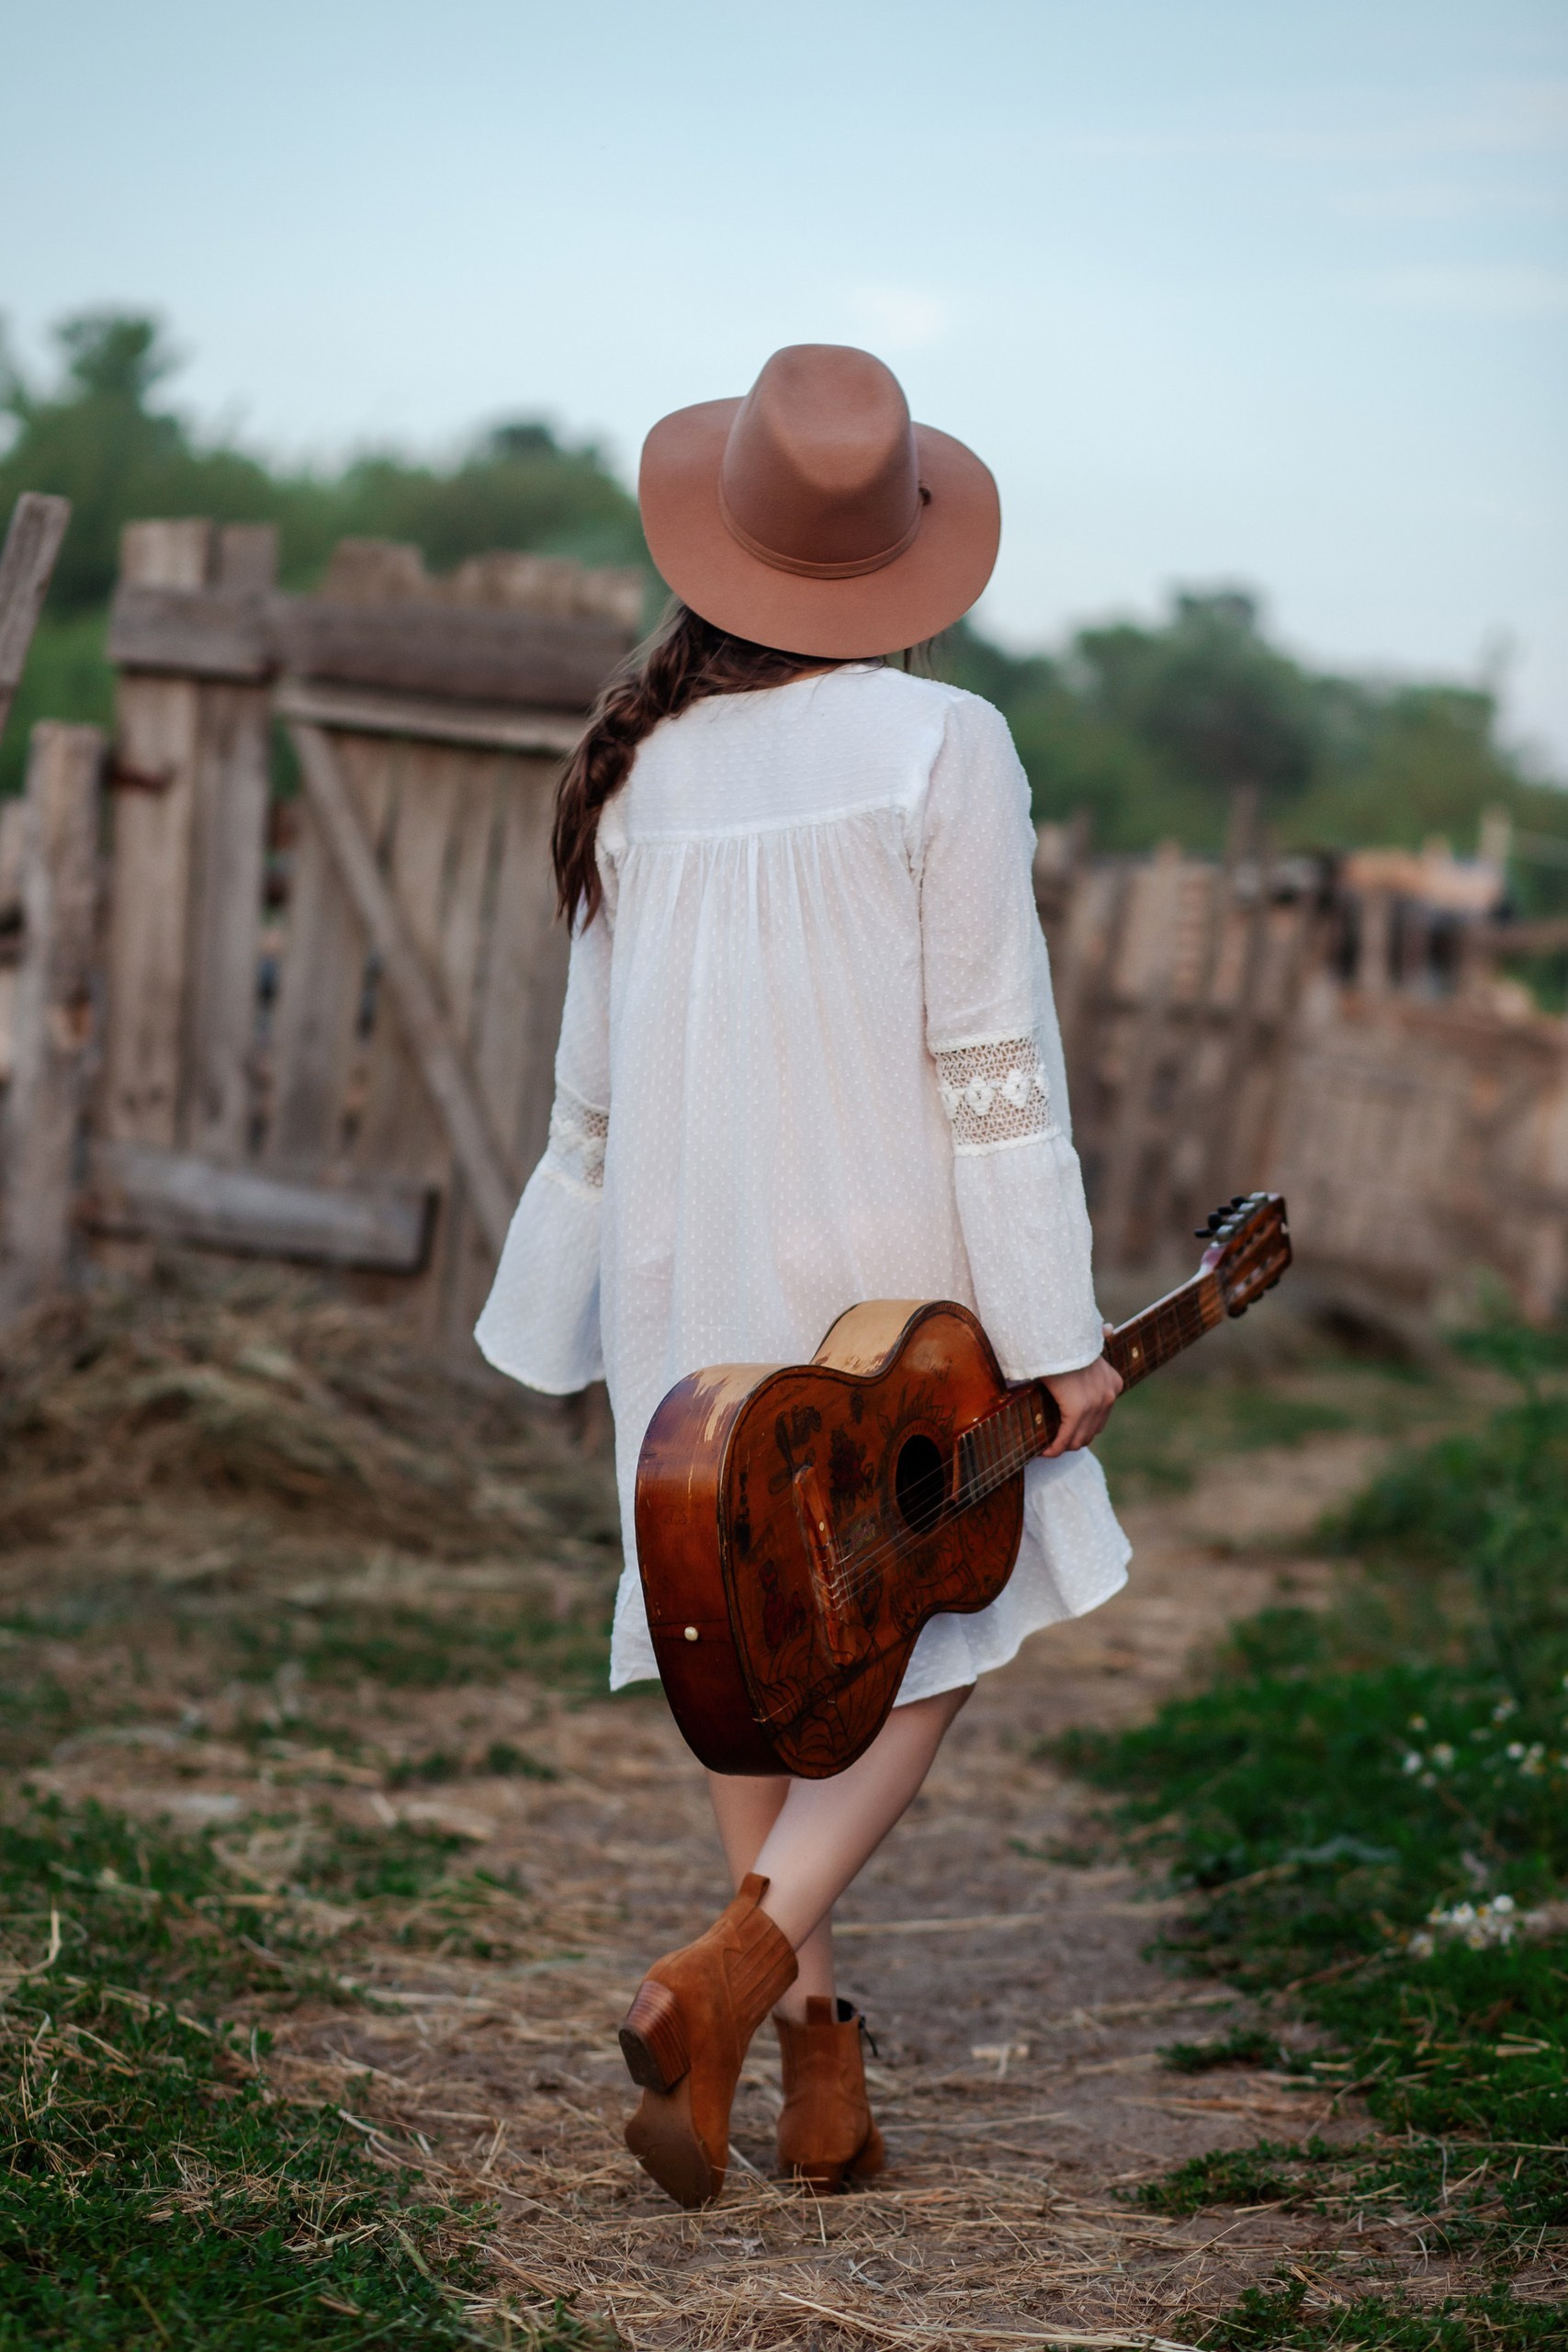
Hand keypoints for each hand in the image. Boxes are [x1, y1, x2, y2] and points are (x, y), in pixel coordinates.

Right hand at [1041, 1326, 1121, 1455]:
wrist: (1057, 1333)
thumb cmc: (1065, 1338)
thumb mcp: (1088, 1343)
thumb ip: (1097, 1346)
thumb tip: (1107, 1328)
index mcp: (1114, 1383)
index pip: (1101, 1417)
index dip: (1082, 1428)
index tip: (1065, 1432)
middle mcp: (1109, 1395)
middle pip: (1092, 1431)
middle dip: (1072, 1440)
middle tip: (1054, 1444)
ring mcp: (1095, 1404)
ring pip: (1079, 1438)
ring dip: (1063, 1447)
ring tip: (1048, 1448)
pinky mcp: (1077, 1409)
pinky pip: (1066, 1437)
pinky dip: (1055, 1447)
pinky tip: (1044, 1451)